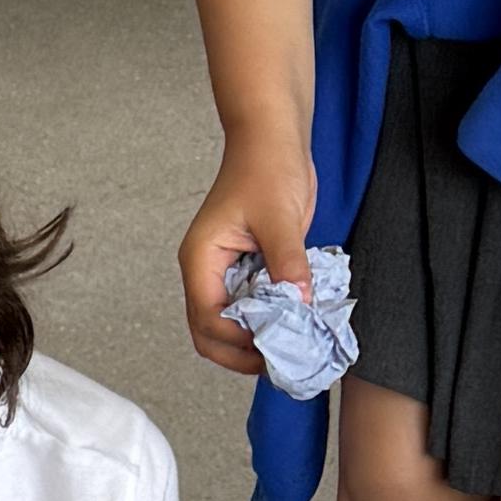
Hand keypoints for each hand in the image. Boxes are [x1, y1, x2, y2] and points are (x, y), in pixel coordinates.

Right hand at [182, 134, 321, 386]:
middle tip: (281, 359)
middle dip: (241, 353)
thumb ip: (287, 261)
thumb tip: (299, 304)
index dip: (238, 340)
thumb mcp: (279, 216)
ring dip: (256, 341)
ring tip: (290, 345)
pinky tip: (295, 323)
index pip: (208, 318)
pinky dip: (270, 322)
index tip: (275, 344)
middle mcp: (207, 273)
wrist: (273, 140)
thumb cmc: (266, 167)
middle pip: (210, 334)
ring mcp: (226, 275)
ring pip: (230, 327)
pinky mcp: (247, 271)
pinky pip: (252, 309)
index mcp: (201, 260)